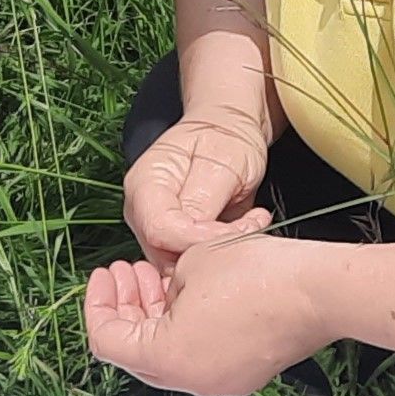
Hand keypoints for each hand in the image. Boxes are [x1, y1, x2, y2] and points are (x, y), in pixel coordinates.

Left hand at [84, 234, 328, 395]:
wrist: (321, 291)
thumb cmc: (259, 275)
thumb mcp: (188, 261)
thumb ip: (160, 285)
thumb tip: (163, 293)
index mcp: (168, 358)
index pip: (108, 341)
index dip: (97, 304)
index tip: (104, 275)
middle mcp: (192, 380)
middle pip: (135, 352)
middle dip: (125, 309)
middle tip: (125, 272)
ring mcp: (221, 381)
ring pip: (168, 355)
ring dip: (155, 316)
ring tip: (156, 275)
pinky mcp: (243, 372)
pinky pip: (198, 355)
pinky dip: (183, 327)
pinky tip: (187, 292)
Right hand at [123, 110, 273, 271]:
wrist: (228, 131)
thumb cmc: (224, 138)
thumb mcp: (222, 160)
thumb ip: (203, 198)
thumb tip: (195, 233)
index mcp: (144, 184)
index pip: (160, 231)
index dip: (200, 240)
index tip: (240, 229)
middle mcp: (142, 210)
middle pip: (166, 254)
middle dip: (213, 248)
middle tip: (252, 225)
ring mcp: (156, 228)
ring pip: (180, 264)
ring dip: (220, 252)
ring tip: (250, 223)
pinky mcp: (175, 241)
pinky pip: (191, 262)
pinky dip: (221, 253)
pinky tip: (242, 230)